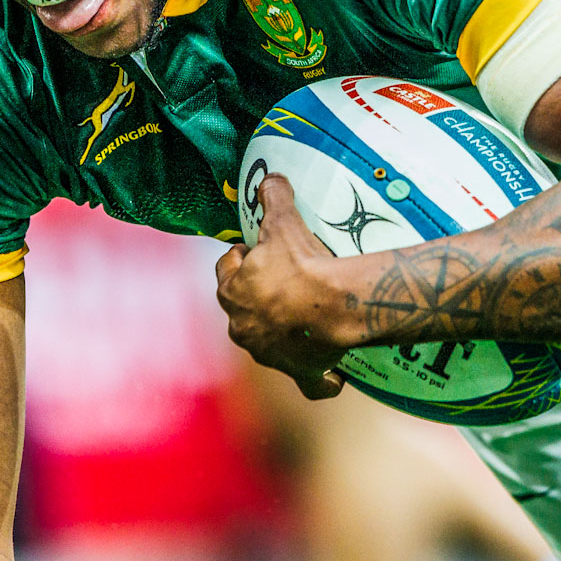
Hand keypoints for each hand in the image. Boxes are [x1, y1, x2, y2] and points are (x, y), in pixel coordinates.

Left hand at [215, 173, 352, 398]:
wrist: (331, 306)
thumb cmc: (300, 264)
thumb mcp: (284, 222)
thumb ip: (273, 197)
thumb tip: (269, 177)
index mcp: (233, 292)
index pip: (226, 272)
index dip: (240, 260)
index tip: (256, 251)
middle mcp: (243, 327)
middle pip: (244, 310)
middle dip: (258, 297)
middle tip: (285, 281)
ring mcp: (268, 353)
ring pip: (269, 343)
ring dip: (282, 333)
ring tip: (307, 319)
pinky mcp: (298, 372)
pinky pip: (309, 383)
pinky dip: (319, 382)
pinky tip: (334, 379)